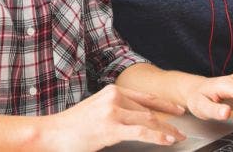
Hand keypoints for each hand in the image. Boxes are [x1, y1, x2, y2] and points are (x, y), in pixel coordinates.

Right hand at [39, 84, 185, 150]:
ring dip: (166, 131)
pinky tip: (166, 141)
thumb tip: (132, 119)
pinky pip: (142, 132)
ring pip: (149, 120)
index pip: (145, 96)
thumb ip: (114, 110)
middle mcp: (114, 97)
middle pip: (149, 110)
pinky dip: (157, 136)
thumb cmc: (71, 126)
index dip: (164, 104)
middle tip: (181, 130)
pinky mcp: (112, 127)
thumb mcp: (96, 111)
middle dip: (168, 121)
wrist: (51, 133)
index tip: (177, 109)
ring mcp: (113, 111)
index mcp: (111, 91)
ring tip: (177, 137)